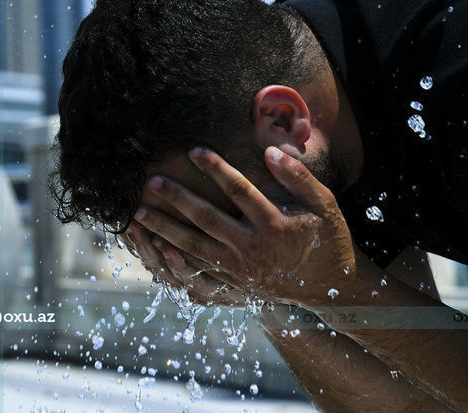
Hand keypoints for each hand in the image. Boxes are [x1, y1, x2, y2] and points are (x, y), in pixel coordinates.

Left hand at [134, 146, 356, 307]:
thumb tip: (269, 152)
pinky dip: (174, 257)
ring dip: (163, 228)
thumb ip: (298, 177)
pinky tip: (154, 244)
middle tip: (151, 181)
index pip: (238, 189)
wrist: (330, 288)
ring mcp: (241, 269)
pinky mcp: (234, 283)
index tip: (193, 150)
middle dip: (176, 198)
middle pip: (206, 218)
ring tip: (138, 213)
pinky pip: (198, 270)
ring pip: (194, 246)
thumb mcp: (324, 204)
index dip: (215, 168)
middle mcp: (253, 248)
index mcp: (274, 225)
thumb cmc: (327, 238)